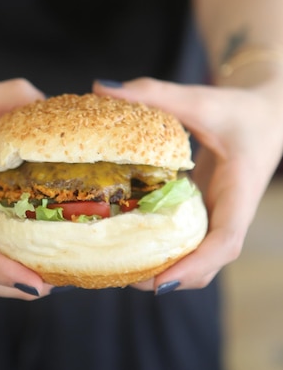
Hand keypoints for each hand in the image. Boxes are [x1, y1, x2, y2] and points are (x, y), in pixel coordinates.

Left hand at [93, 77, 282, 292]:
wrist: (266, 114)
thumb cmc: (238, 109)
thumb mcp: (200, 98)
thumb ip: (155, 92)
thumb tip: (103, 87)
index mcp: (240, 192)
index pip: (225, 241)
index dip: (195, 266)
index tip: (160, 282)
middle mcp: (231, 213)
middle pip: (208, 264)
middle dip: (172, 278)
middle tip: (124, 279)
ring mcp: (220, 216)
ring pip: (199, 259)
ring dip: (166, 271)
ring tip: (121, 269)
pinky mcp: (208, 213)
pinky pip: (190, 243)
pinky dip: (165, 253)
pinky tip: (131, 245)